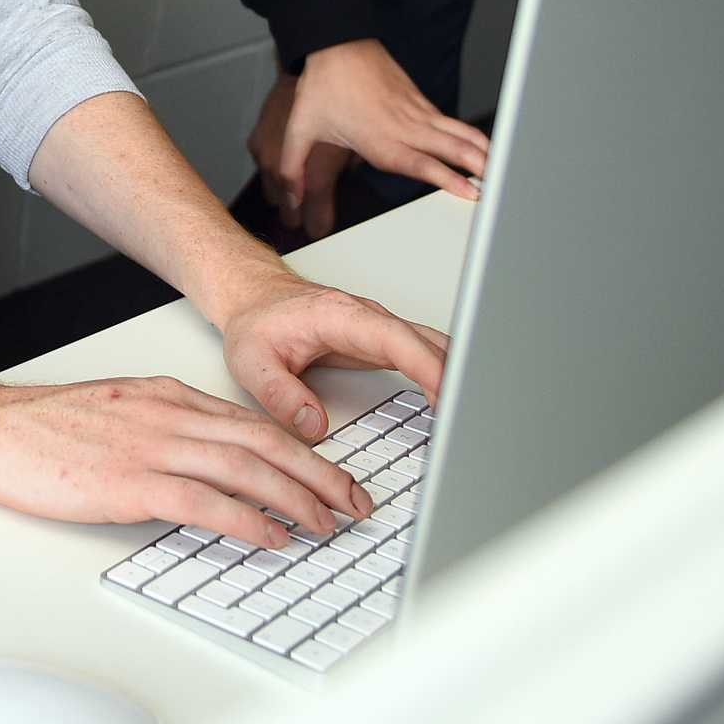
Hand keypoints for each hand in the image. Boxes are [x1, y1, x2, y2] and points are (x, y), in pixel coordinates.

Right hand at [0, 373, 379, 549]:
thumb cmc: (43, 428)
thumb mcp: (118, 412)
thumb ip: (165, 427)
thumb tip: (209, 461)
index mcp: (167, 396)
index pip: (253, 422)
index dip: (304, 450)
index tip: (334, 475)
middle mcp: (168, 415)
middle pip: (264, 441)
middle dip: (320, 473)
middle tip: (356, 501)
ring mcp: (151, 447)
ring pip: (245, 468)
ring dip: (297, 498)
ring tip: (329, 522)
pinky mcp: (129, 483)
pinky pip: (205, 501)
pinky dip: (248, 519)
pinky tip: (272, 536)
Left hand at [216, 268, 449, 440]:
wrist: (254, 297)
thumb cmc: (256, 322)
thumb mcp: (252, 361)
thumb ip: (280, 394)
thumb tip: (314, 426)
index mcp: (341, 317)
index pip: (396, 339)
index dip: (427, 365)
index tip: (448, 393)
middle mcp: (368, 319)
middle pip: (427, 342)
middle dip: (456, 376)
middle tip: (471, 419)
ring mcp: (380, 329)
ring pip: (433, 346)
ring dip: (457, 375)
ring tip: (471, 418)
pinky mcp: (383, 341)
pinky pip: (425, 354)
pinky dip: (445, 374)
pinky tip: (456, 401)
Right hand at [246, 74, 351, 241]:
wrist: (312, 70)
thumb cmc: (338, 103)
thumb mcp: (355, 139)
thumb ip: (352, 166)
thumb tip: (351, 176)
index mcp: (315, 170)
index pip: (312, 210)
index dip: (315, 223)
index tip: (317, 231)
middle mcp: (287, 164)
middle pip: (286, 202)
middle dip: (295, 212)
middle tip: (301, 220)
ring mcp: (268, 151)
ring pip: (270, 185)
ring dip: (280, 192)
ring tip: (289, 200)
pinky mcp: (258, 138)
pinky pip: (261, 163)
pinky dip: (270, 169)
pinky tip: (277, 169)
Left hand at [251, 40, 490, 239]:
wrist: (336, 42)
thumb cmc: (322, 85)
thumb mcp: (299, 129)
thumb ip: (291, 169)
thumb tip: (286, 197)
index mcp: (379, 139)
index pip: (421, 163)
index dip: (448, 178)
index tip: (470, 191)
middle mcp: (403, 127)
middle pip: (449, 148)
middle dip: (477, 166)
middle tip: (500, 185)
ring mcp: (415, 111)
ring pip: (455, 133)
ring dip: (480, 150)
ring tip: (502, 169)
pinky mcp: (418, 99)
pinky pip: (449, 120)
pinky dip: (469, 135)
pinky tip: (482, 147)